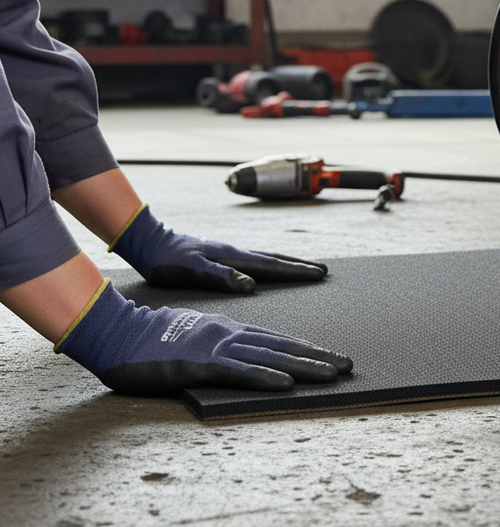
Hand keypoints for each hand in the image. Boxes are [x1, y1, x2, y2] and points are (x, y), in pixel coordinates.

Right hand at [56, 279, 351, 394]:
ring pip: (270, 357)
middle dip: (318, 356)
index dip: (306, 349)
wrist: (115, 331)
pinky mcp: (200, 364)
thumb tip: (237, 362)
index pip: (276, 339)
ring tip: (334, 374)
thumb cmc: (148, 342)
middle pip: (283, 346)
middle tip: (348, 365)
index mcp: (228, 330)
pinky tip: (286, 383)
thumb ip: (217, 351)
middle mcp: (230, 334)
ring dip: (304, 367)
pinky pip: (238, 371)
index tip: (331, 357)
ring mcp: (217, 347)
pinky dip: (264, 376)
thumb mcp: (192, 342)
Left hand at [110, 205, 326, 292]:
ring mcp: (230, 253)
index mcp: (232, 257)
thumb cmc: (165, 260)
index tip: (318, 274)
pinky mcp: (223, 256)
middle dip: (300, 266)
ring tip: (306, 269)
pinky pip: (256, 260)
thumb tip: (250, 285)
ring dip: (289, 264)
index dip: (296, 271)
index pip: (271, 266)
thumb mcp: (189, 270)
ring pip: (267, 258)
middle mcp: (236, 253)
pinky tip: (271, 270)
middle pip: (275, 259)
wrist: (148, 241)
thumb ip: (220, 276)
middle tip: (323, 271)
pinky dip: (272, 264)